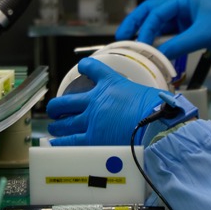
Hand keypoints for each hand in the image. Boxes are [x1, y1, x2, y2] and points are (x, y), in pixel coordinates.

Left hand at [46, 58, 164, 146]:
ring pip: (64, 122)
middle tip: (55, 109)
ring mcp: (91, 121)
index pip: (93, 68)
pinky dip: (59, 142)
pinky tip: (55, 143)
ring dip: (57, 125)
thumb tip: (145, 103)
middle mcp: (95, 101)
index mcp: (110, 85)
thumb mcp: (144, 93)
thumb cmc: (156, 108)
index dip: (85, 66)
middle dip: (57, 106)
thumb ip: (136, 97)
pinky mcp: (91, 139)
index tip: (83, 67)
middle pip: (66, 101)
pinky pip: (69, 142)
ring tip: (55, 127)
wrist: (154, 124)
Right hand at [115, 0, 210, 58]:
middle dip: (136, 23)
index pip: (156, 11)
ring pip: (159, 23)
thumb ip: (179, 45)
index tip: (139, 45)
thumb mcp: (204, 34)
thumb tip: (157, 57)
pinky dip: (159, 41)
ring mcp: (185, 16)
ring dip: (146, 33)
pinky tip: (151, 50)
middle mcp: (182, 4)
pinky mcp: (189, 28)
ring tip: (131, 45)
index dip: (145, 28)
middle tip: (121, 37)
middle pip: (152, 12)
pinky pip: (169, 33)